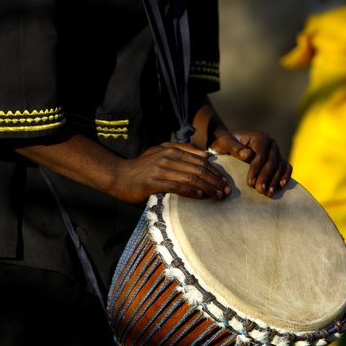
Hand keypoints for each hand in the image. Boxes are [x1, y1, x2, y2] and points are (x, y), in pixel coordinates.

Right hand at [113, 142, 231, 202]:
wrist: (118, 176)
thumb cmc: (142, 167)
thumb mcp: (160, 152)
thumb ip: (182, 150)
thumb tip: (205, 155)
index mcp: (172, 149)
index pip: (200, 160)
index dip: (215, 171)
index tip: (225, 182)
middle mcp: (168, 157)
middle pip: (199, 169)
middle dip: (216, 181)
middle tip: (226, 191)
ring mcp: (160, 169)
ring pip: (191, 178)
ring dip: (208, 188)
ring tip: (218, 196)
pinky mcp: (153, 182)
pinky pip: (177, 186)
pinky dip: (191, 191)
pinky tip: (200, 196)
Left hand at [209, 130, 292, 196]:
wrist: (230, 144)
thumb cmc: (226, 143)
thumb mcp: (224, 142)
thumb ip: (234, 147)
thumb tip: (248, 155)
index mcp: (259, 137)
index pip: (261, 154)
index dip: (256, 169)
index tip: (250, 183)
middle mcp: (270, 143)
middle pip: (272, 161)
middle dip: (266, 177)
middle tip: (259, 190)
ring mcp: (276, 152)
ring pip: (280, 166)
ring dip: (275, 180)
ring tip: (267, 193)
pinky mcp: (279, 159)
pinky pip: (286, 167)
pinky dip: (285, 176)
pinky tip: (280, 186)